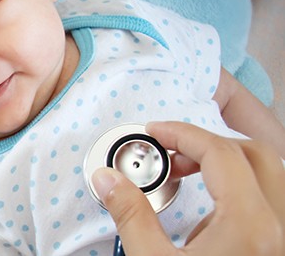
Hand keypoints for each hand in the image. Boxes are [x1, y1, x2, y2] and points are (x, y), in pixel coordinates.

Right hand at [91, 121, 284, 254]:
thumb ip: (131, 216)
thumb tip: (108, 179)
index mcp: (252, 225)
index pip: (221, 153)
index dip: (183, 134)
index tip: (155, 131)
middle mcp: (279, 226)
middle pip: (254, 154)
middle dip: (207, 145)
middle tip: (168, 153)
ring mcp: (284, 238)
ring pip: (271, 175)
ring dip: (228, 165)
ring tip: (187, 177)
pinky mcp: (277, 248)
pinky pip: (271, 202)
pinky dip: (240, 192)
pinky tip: (208, 216)